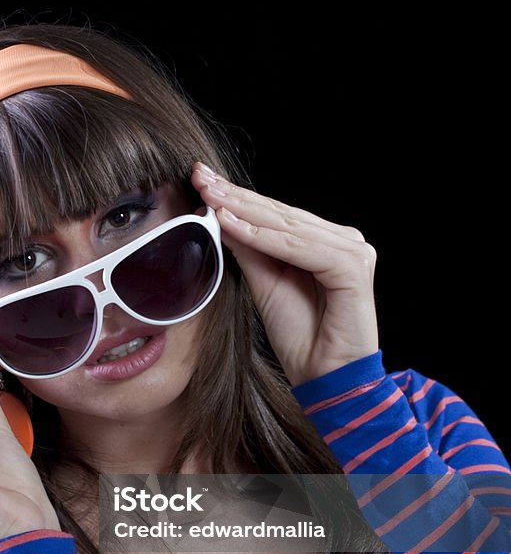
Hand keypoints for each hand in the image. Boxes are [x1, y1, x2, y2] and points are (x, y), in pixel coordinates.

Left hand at [191, 161, 379, 388]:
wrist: (325, 378)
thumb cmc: (300, 336)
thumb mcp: (264, 284)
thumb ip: (250, 249)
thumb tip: (220, 215)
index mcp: (325, 241)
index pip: (275, 213)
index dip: (237, 196)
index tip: (201, 179)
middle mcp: (343, 240)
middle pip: (280, 213)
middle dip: (236, 195)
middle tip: (200, 175)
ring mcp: (353, 251)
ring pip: (288, 226)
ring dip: (245, 210)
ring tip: (210, 196)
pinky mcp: (353, 268)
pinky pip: (300, 248)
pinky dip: (265, 238)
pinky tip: (233, 225)